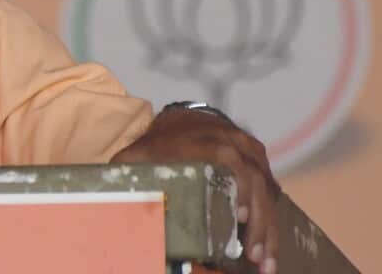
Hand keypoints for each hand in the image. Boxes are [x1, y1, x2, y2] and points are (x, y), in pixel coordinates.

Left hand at [111, 108, 280, 272]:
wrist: (180, 121)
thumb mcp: (134, 158)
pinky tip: (271, 245)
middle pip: (253, 181)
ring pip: (267, 187)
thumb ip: (124, 174)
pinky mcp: (257, 156)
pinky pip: (271, 186)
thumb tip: (108, 197)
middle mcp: (229, 139)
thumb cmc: (154, 146)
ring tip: (266, 261)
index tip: (239, 217)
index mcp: (199, 139)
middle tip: (256, 257)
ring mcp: (247, 147)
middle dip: (259, 222)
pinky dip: (273, 215)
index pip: (226, 159)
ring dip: (270, 226)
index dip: (238, 186)